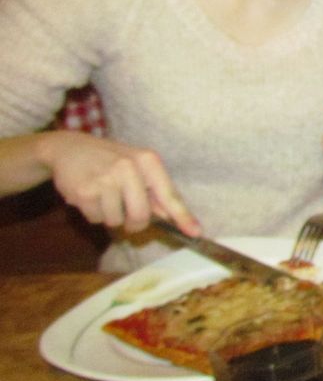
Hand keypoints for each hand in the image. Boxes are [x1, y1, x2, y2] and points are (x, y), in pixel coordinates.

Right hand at [39, 131, 198, 234]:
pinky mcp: (85, 191)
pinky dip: (93, 213)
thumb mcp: (137, 166)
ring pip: (116, 221)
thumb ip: (155, 191)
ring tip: (102, 194)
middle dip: (134, 222)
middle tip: (125, 211)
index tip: (195, 232)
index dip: (182, 216)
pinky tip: (89, 194)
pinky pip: (96, 219)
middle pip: (141, 216)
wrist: (69, 148)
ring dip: (110, 215)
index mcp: (148, 160)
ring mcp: (105, 179)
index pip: (169, 194)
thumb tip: (173, 218)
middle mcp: (129, 167)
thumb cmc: (110, 160)